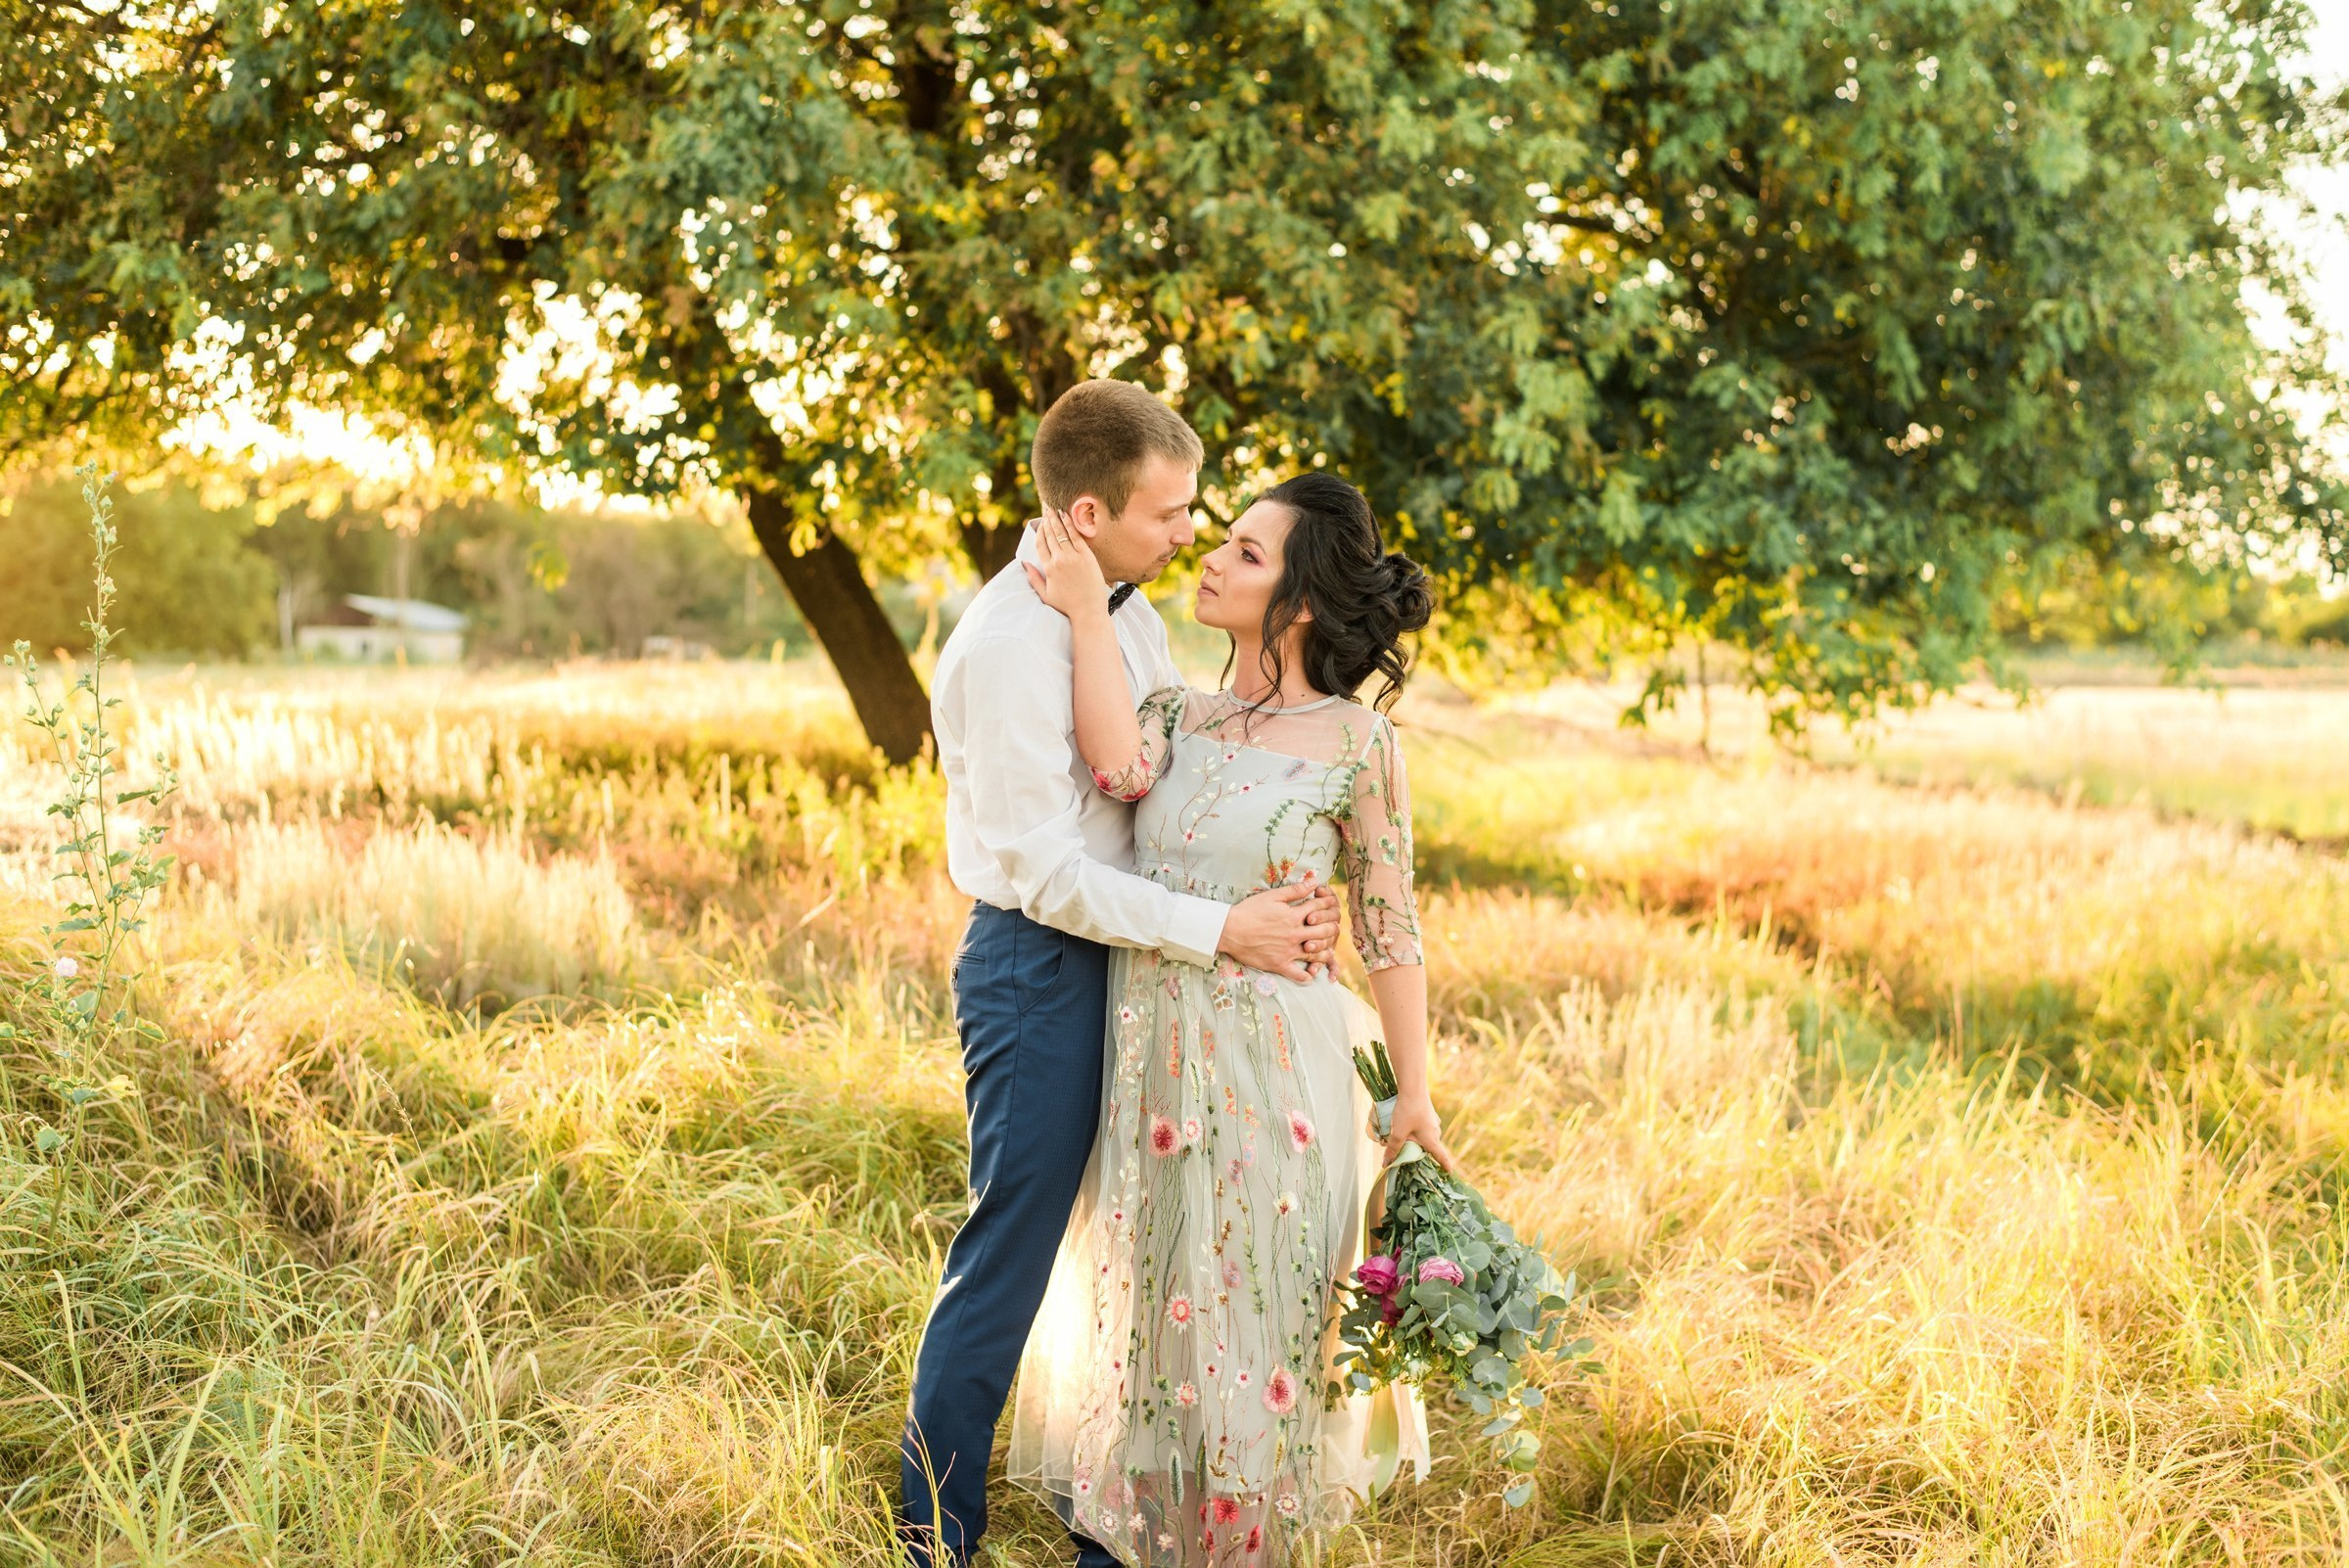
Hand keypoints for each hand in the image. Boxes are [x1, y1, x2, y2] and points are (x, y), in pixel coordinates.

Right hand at [1019, 508, 1111, 620]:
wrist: (1088, 611)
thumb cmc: (1067, 605)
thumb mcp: (1046, 595)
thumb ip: (1034, 579)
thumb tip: (1025, 564)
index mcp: (1049, 569)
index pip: (1041, 544)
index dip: (1039, 531)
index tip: (1040, 523)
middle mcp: (1059, 560)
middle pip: (1050, 535)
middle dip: (1047, 519)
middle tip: (1045, 507)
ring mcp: (1073, 557)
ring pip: (1062, 533)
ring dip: (1056, 518)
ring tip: (1053, 508)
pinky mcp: (1087, 556)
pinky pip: (1076, 536)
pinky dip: (1070, 524)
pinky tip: (1066, 515)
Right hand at [1218, 877, 1341, 982]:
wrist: (1229, 930)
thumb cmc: (1249, 911)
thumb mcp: (1272, 896)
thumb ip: (1294, 890)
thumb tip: (1313, 881)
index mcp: (1294, 916)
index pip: (1319, 908)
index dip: (1328, 903)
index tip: (1332, 903)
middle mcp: (1295, 935)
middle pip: (1324, 931)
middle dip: (1333, 927)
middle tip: (1335, 926)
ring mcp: (1288, 951)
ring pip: (1316, 954)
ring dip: (1326, 951)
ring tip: (1329, 949)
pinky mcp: (1279, 964)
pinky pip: (1298, 975)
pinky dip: (1306, 976)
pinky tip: (1311, 974)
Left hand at [1381, 1092, 1457, 1173]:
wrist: (1412, 1087)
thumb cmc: (1407, 1111)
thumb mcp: (1397, 1132)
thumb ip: (1392, 1149)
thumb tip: (1386, 1164)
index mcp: (1431, 1140)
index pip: (1441, 1156)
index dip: (1445, 1165)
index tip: (1448, 1173)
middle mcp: (1436, 1131)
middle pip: (1429, 1146)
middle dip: (1418, 1150)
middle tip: (1404, 1149)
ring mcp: (1433, 1121)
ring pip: (1425, 1135)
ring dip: (1414, 1137)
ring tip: (1400, 1134)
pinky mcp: (1428, 1112)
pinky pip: (1423, 1126)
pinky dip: (1415, 1128)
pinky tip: (1404, 1121)